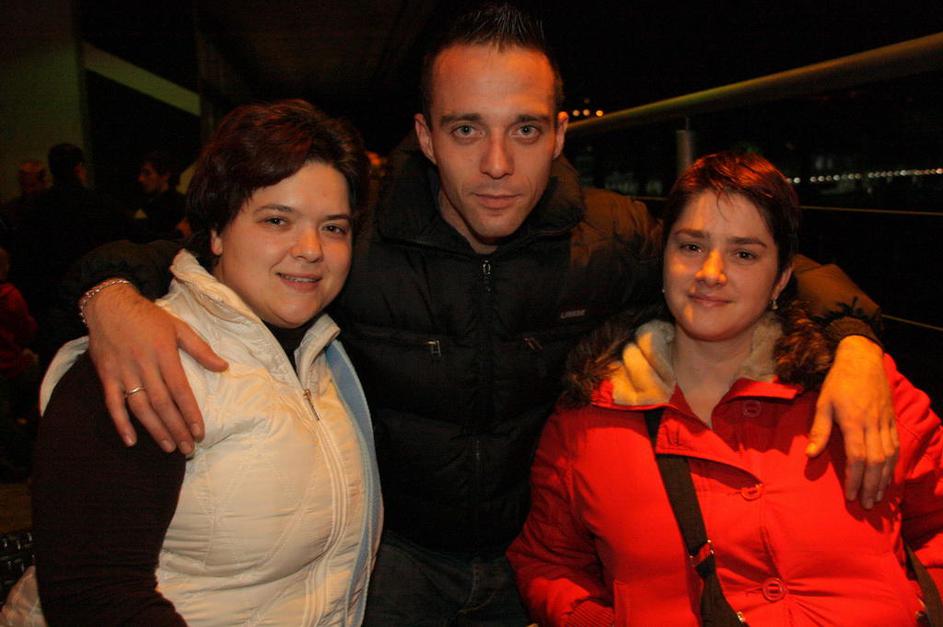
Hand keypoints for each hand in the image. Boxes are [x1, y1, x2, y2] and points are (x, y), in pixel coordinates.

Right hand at [84, 282, 227, 453]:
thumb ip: (201, 348)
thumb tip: (224, 367)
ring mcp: (123, 372)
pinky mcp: (107, 376)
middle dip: (176, 428)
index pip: (180, 390)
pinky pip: (112, 403)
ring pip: (140, 407)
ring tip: (169, 447)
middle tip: (188, 449)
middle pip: (162, 403)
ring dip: (155, 430)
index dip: (190, 413)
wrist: (109, 304)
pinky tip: (130, 440)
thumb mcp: (179, 327)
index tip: (199, 432)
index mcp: (164, 354)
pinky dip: (120, 423)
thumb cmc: (148, 317)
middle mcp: (144, 365)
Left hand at [806, 336, 898, 507]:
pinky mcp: (892, 419)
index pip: (857, 457)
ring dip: (884, 479)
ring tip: (878, 497)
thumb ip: (819, 431)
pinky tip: (888, 476)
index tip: (852, 496)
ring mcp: (885, 422)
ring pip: (889, 456)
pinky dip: (893, 464)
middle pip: (876, 462)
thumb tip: (810, 455)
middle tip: (867, 504)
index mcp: (854, 422)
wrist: (862, 360)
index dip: (856, 479)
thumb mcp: (822, 403)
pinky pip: (896, 446)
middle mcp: (873, 425)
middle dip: (872, 486)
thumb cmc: (838, 382)